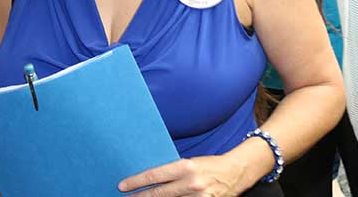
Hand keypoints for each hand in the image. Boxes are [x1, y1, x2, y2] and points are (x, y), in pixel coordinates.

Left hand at [119, 155, 246, 196]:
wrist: (235, 172)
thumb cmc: (209, 165)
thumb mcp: (189, 163)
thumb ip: (172, 172)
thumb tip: (150, 180)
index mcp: (186, 166)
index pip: (154, 176)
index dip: (136, 182)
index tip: (123, 186)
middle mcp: (191, 182)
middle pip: (158, 194)